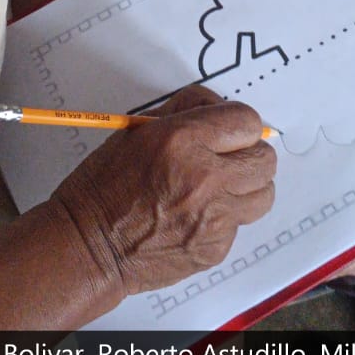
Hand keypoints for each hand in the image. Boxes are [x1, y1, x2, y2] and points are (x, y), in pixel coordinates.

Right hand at [52, 86, 275, 298]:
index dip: (238, 124)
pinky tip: (196, 215)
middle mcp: (203, 178)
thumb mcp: (138, 131)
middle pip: (264, 159)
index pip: (247, 121)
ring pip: (263, 194)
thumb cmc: (105, 186)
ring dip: (246, 187)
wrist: (90, 245)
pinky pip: (240, 224)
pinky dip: (224, 218)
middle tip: (226, 159)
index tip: (227, 131)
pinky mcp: (215, 248)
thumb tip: (219, 107)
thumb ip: (186, 110)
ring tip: (217, 188)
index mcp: (181, 141)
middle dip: (248, 155)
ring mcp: (213, 217)